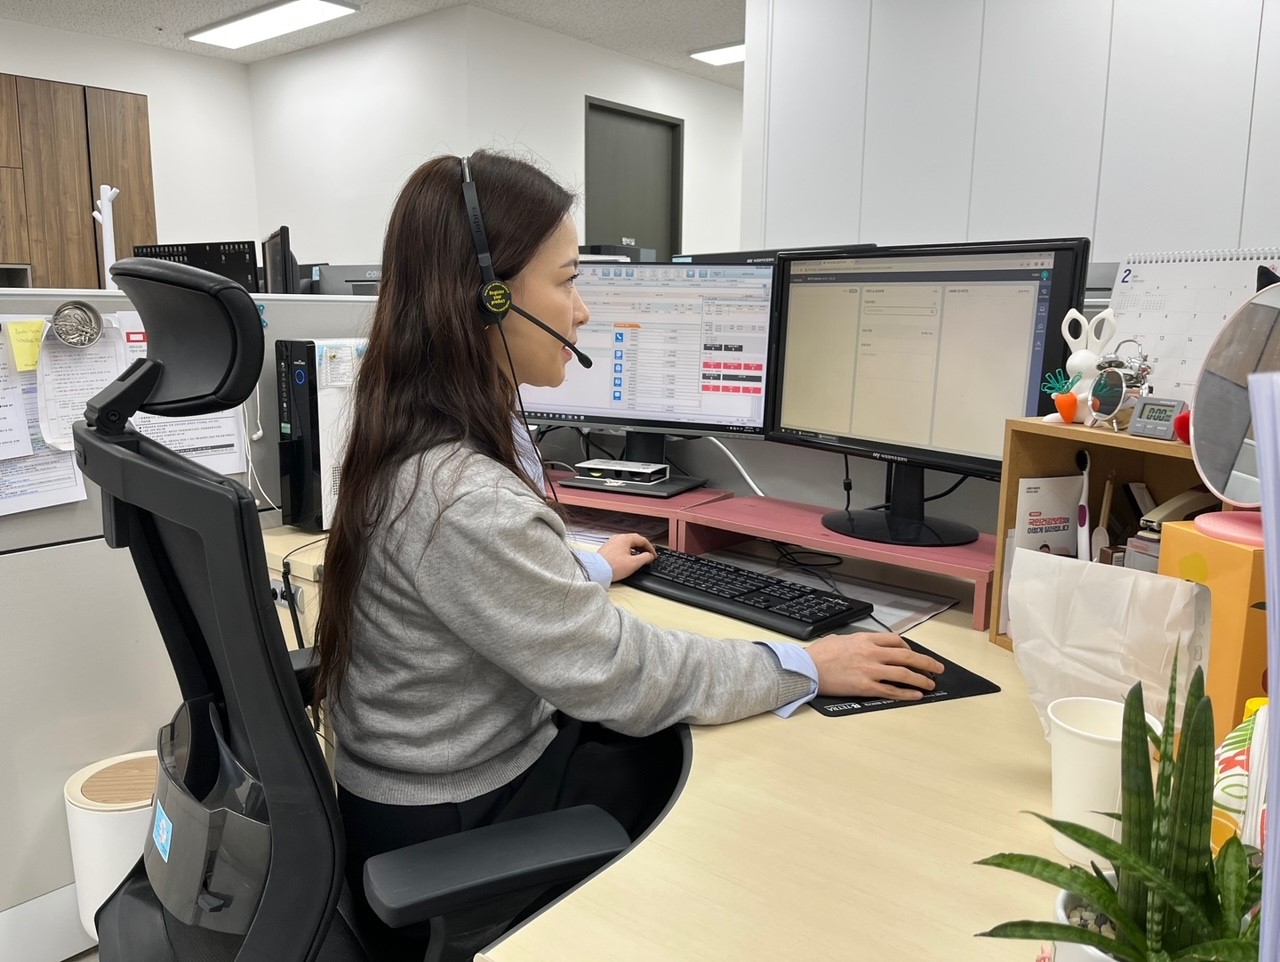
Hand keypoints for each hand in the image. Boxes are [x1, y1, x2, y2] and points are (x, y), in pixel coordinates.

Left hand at [597, 533, 656, 581]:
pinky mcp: (607, 549)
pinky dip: (627, 551)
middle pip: (634, 540)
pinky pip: (620, 548)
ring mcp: (611, 543)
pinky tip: (628, 559)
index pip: (642, 540)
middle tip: (648, 555)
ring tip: (639, 557)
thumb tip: (649, 556)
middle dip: (643, 548)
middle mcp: (617, 538)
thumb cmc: (612, 567)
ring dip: (635, 549)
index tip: (653, 555)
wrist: (596, 571)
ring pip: (627, 544)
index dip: (650, 548)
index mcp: (625, 539)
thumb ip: (645, 558)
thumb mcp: (633, 563)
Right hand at [805, 632, 944, 700]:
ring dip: (921, 679)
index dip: (909, 649)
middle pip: (907, 656)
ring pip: (904, 674)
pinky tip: (916, 695)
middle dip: (926, 662)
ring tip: (930, 684)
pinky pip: (892, 690)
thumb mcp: (838, 639)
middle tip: (937, 668)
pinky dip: (907, 693)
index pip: (896, 641)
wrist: (807, 668)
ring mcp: (871, 670)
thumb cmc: (818, 655)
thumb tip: (855, 643)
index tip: (913, 655)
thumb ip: (852, 641)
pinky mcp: (866, 687)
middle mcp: (872, 653)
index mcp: (865, 639)